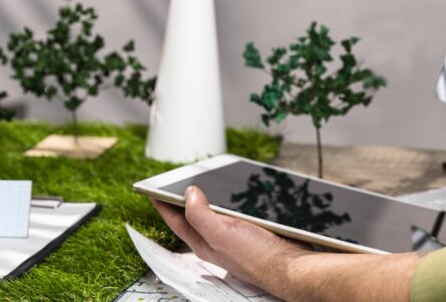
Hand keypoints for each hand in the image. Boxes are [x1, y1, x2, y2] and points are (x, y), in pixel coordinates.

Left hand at [151, 186, 307, 291]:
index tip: (150, 187)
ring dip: (211, 195)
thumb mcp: (222, 233)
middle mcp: (217, 239)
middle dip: (185, 196)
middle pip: (194, 214)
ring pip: (217, 211)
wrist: (294, 266)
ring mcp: (236, 235)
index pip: (175, 219)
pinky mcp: (253, 230)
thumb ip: (200, 214)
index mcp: (204, 241)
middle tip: (176, 179)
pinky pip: (237, 211)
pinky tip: (237, 192)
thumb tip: (188, 193)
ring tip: (203, 180)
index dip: (161, 202)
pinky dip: (233, 199)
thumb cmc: (259, 257)